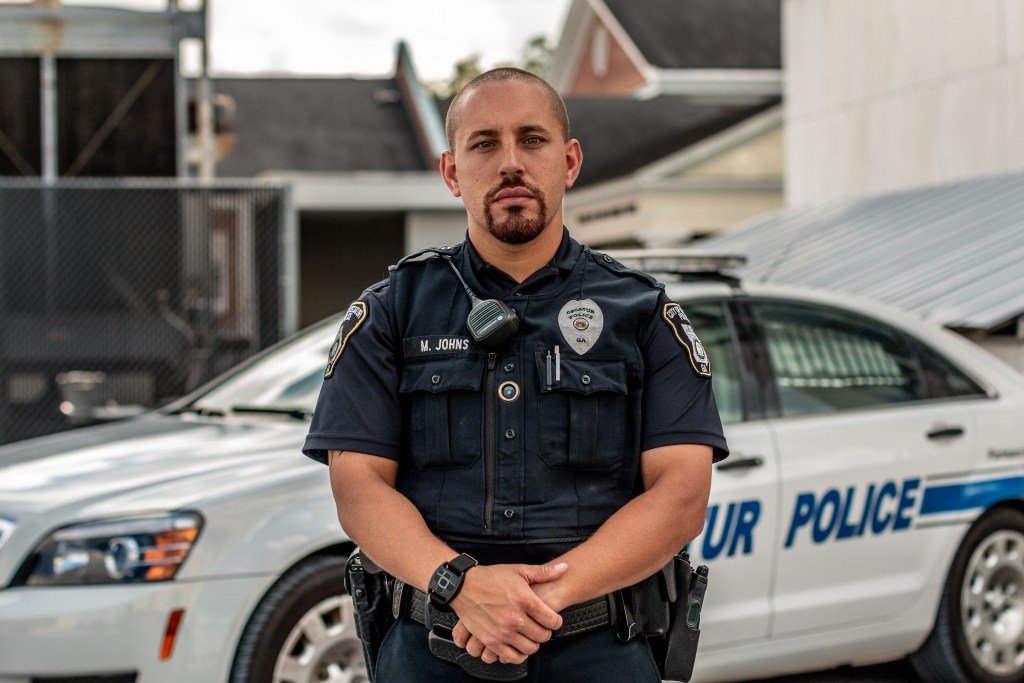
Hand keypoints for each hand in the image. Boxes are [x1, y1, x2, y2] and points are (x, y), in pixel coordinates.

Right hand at [450, 561, 567, 663]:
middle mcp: (515, 618)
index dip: (556, 621)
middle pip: (543, 636)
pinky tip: (517, 645)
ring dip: (532, 643)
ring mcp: (503, 632)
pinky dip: (518, 654)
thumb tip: (564, 568)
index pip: (552, 621)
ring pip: (530, 649)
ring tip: (529, 635)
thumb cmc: (492, 577)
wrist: (464, 586)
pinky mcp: (491, 641)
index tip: (552, 619)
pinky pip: (512, 657)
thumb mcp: (519, 571)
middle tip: (540, 627)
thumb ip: (544, 573)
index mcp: (525, 600)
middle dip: (545, 632)